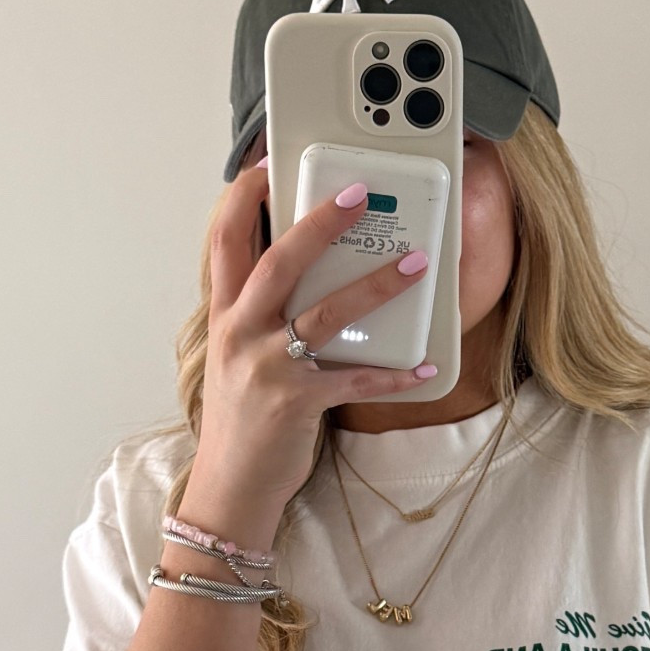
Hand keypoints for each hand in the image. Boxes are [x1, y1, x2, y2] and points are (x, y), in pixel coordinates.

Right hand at [196, 157, 438, 507]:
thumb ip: (260, 311)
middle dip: (320, 222)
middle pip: (279, 262)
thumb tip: (304, 268)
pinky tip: (424, 367)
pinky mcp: (296, 403)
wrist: (231, 485)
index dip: (244, 197)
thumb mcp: (237, 353)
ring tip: (415, 263)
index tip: (270, 165)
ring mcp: (266, 367)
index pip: (225, 239)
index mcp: (226, 314)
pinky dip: (392, 375)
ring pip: (324, 313)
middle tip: (360, 194)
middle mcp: (240, 333)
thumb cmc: (242, 416)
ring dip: (375, 285)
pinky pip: (354, 381)